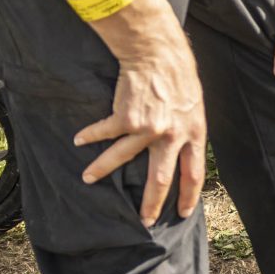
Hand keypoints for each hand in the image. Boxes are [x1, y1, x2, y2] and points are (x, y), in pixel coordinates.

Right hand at [74, 0, 206, 224]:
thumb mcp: (194, 106)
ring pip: (123, 158)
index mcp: (194, 133)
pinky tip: (80, 140)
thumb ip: (187, 130)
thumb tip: (181, 151)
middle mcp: (173, 135)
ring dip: (102, 169)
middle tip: (143, 221)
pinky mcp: (126, 117)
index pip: (193, 173)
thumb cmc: (178, 76)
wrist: (158, 52)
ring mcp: (149, 128)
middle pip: (161, 178)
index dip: (188, 195)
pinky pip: (104, 133)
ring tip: (88, 178)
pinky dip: (90, 137)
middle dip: (151, 203)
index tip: (182, 213)